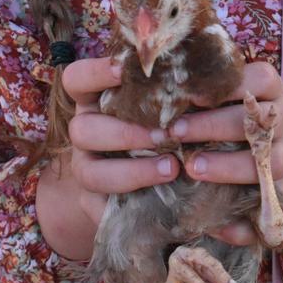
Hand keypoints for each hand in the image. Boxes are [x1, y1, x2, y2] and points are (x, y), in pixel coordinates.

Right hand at [36, 56, 181, 259]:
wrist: (167, 174)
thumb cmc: (174, 119)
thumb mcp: (172, 99)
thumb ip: (178, 86)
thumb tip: (205, 75)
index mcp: (97, 98)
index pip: (77, 79)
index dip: (94, 74)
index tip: (123, 72)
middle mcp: (87, 132)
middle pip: (81, 129)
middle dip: (123, 132)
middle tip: (163, 134)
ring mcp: (89, 169)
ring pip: (88, 172)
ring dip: (131, 171)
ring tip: (172, 168)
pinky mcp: (97, 205)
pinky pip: (100, 210)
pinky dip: (130, 204)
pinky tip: (162, 201)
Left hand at [169, 61, 282, 247]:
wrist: (282, 165)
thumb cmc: (241, 123)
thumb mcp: (232, 102)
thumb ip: (208, 96)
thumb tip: (167, 90)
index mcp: (271, 93)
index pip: (261, 78)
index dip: (229, 83)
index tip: (191, 92)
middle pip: (255, 120)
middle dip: (213, 125)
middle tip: (175, 131)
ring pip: (271, 162)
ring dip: (229, 167)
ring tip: (193, 169)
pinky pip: (268, 209)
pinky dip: (243, 222)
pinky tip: (217, 223)